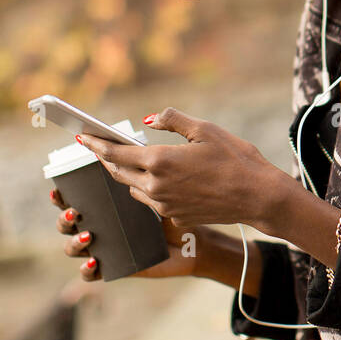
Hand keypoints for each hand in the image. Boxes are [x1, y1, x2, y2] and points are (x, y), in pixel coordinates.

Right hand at [49, 185, 199, 280]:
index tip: (57, 191)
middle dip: (64, 219)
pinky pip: (89, 273)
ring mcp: (102, 248)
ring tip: (88, 236)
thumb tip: (121, 160)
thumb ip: (136, 182)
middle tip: (75, 213)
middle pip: (66, 223)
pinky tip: (93, 263)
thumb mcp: (151, 197)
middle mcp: (96, 227)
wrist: (188, 244)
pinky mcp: (111, 268)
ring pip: (72, 248)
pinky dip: (86, 270)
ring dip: (73, 242)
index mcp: (101, 207)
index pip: (72, 199)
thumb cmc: (168, 215)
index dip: (59, 196)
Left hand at [73, 107, 289, 230]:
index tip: (81, 138)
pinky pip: (154, 202)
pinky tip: (164, 181)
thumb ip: (172, 120)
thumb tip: (148, 120)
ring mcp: (165, 206)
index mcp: (160, 161)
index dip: (95, 145)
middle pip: (119, 173)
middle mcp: (156, 187)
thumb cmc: (236, 158)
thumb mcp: (206, 129)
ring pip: (135, 189)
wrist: (258, 196)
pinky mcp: (176, 219)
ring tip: (133, 162)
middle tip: (101, 147)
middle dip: (108, 160)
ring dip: (130, 176)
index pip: (114, 154)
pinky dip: (152, 190)